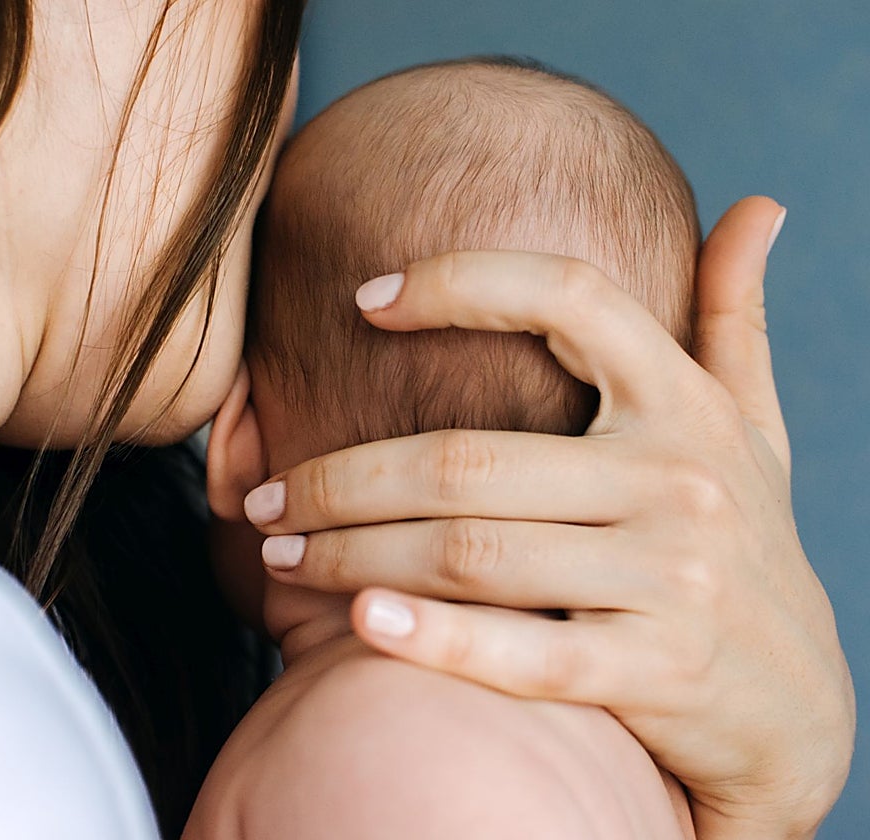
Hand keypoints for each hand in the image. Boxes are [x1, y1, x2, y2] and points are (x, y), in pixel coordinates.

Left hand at [242, 197, 854, 838]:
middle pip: (465, 460)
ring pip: (468, 552)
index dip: (461, 283)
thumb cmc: (745, 548)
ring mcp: (670, 577)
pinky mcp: (655, 671)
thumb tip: (758, 206)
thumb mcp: (755, 427)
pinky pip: (520, 652)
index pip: (567, 297)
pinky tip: (357, 624)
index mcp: (684, 402)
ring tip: (278, 555)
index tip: (363, 298)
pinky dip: (431, 637)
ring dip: (350, 554)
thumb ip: (735, 317)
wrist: (797, 709)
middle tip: (265, 499)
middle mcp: (678, 477)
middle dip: (340, 480)